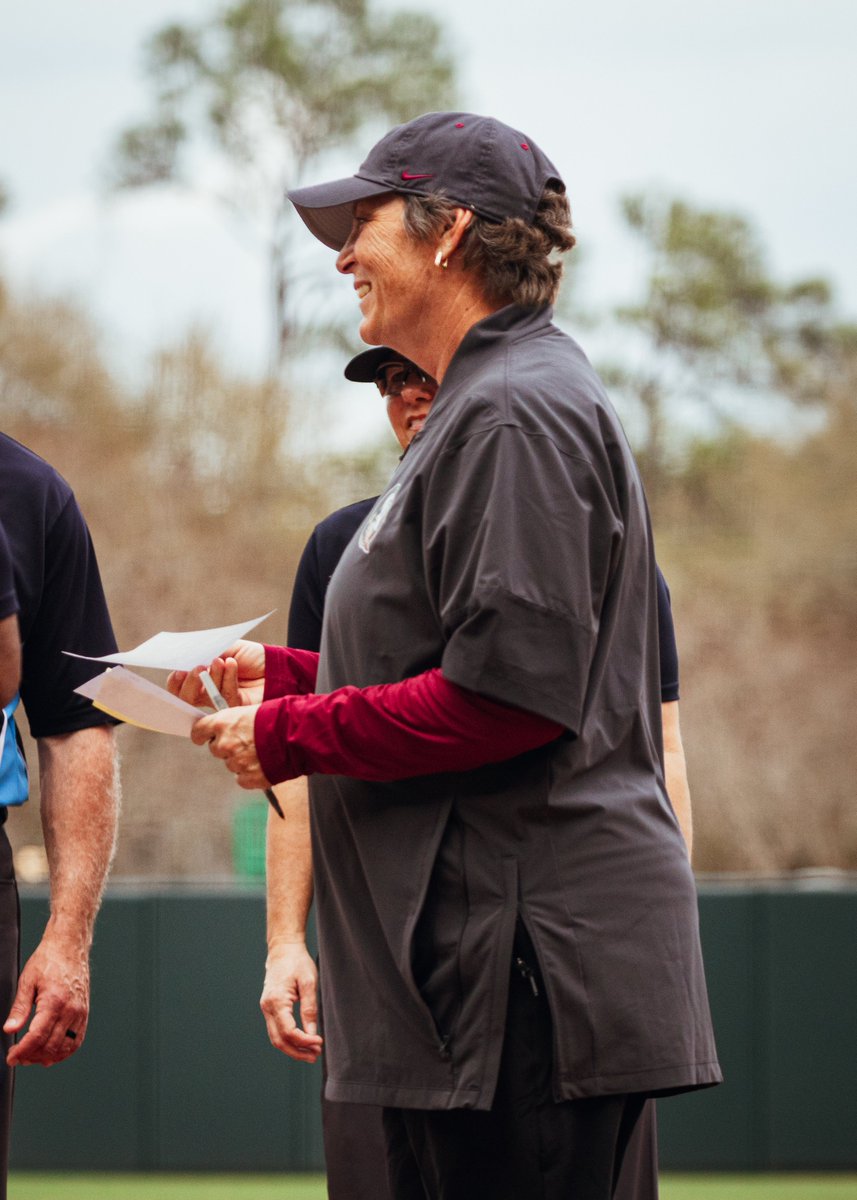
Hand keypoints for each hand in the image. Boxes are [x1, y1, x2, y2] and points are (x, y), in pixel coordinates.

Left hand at [4, 934, 89, 1066]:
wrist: (70, 947)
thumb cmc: (49, 960)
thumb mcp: (27, 981)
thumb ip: (19, 1009)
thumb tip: (9, 1030)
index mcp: (54, 1001)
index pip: (37, 1037)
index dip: (22, 1051)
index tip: (12, 1057)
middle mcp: (71, 1009)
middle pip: (50, 1046)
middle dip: (32, 1056)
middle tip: (18, 1057)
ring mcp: (80, 1012)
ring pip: (65, 1047)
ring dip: (47, 1057)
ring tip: (32, 1057)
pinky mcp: (84, 1012)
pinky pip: (77, 1040)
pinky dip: (64, 1051)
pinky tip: (51, 1052)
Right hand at [167, 640, 266, 707]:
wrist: (276, 665)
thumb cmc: (252, 656)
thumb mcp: (227, 647)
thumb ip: (208, 651)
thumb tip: (188, 656)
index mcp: (203, 680)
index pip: (181, 686)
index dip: (176, 682)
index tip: (178, 671)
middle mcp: (209, 694)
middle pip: (188, 698)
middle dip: (190, 683)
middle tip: (197, 668)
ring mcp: (222, 703)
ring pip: (206, 699)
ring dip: (212, 677)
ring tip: (219, 661)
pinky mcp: (237, 709)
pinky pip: (226, 697)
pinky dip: (228, 678)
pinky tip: (232, 664)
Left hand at [192, 705, 269, 788]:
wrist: (296, 734)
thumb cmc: (277, 718)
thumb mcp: (250, 711)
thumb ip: (233, 723)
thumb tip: (225, 730)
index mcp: (222, 723)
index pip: (198, 731)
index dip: (202, 735)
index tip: (204, 737)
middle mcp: (225, 743)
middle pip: (216, 749)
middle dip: (227, 747)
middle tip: (246, 742)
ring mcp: (235, 762)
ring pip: (231, 764)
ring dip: (242, 760)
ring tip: (262, 751)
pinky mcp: (247, 778)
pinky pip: (242, 779)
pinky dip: (250, 774)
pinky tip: (264, 764)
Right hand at [260, 941, 322, 1063]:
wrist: (283, 949)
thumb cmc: (297, 962)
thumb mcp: (309, 983)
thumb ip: (310, 1009)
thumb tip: (312, 1034)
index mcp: (276, 1001)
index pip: (289, 1032)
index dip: (304, 1042)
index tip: (319, 1043)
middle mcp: (267, 1007)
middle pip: (279, 1041)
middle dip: (297, 1052)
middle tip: (315, 1056)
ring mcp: (266, 1008)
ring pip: (275, 1038)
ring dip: (292, 1049)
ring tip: (310, 1053)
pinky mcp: (269, 1008)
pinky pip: (275, 1030)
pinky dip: (288, 1040)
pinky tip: (301, 1042)